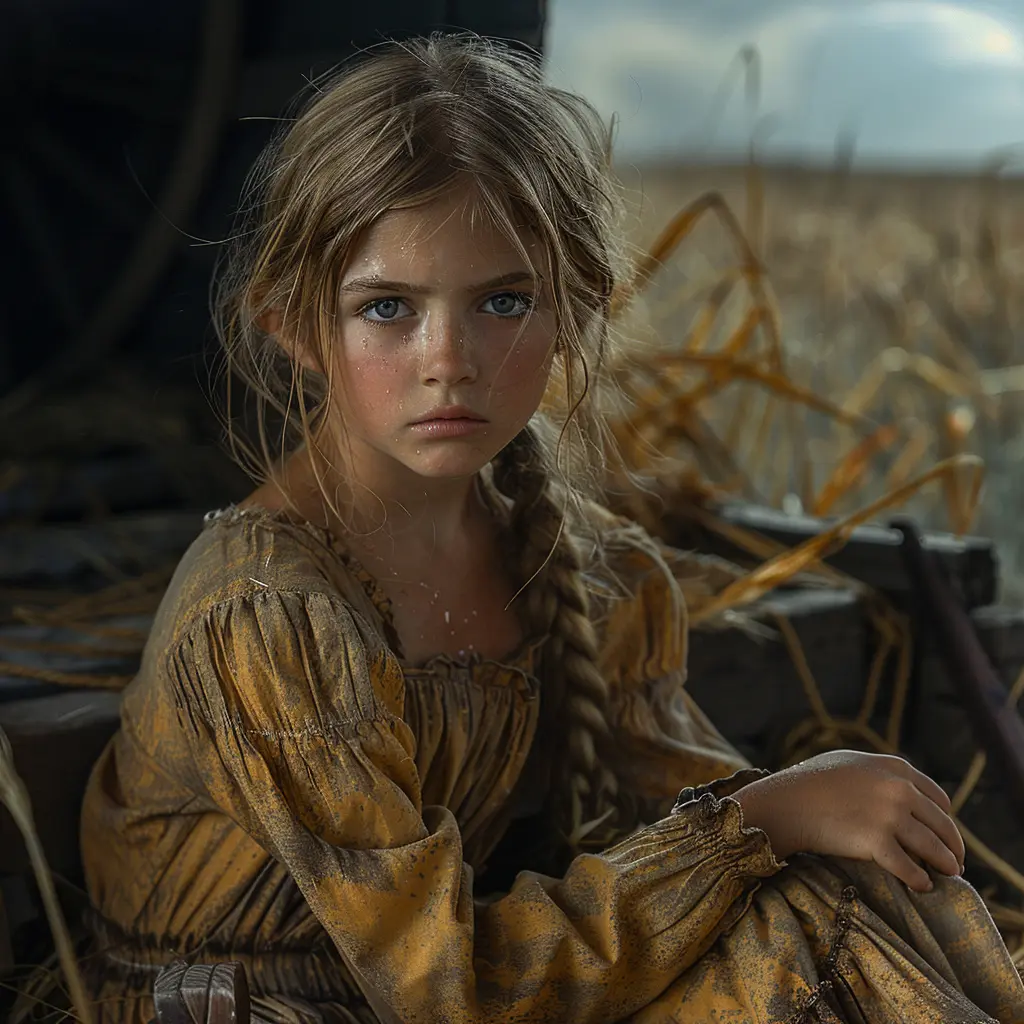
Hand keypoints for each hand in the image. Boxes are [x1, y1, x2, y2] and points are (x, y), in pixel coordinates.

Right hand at [733, 750, 964, 891]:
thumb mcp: (849, 763)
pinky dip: (919, 880)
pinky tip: (922, 885)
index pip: (938, 798)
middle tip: (956, 862)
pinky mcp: (876, 842)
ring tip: (948, 875)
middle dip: (953, 845)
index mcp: (894, 767)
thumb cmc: (810, 782)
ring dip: (945, 864)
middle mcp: (897, 789)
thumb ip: (879, 772)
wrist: (786, 802)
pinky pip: (909, 868)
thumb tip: (899, 787)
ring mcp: (888, 815)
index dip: (946, 819)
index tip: (945, 834)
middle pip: (941, 824)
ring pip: (932, 848)